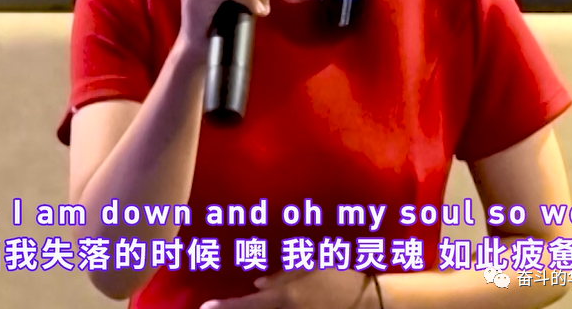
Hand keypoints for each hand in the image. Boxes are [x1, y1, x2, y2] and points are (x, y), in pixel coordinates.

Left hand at [199, 268, 371, 308]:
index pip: (246, 305)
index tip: (204, 307)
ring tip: (232, 305)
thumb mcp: (310, 268)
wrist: (366, 303)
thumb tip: (257, 284)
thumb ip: (282, 276)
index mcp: (285, 297)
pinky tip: (262, 304)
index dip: (224, 307)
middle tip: (212, 308)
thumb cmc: (338, 278)